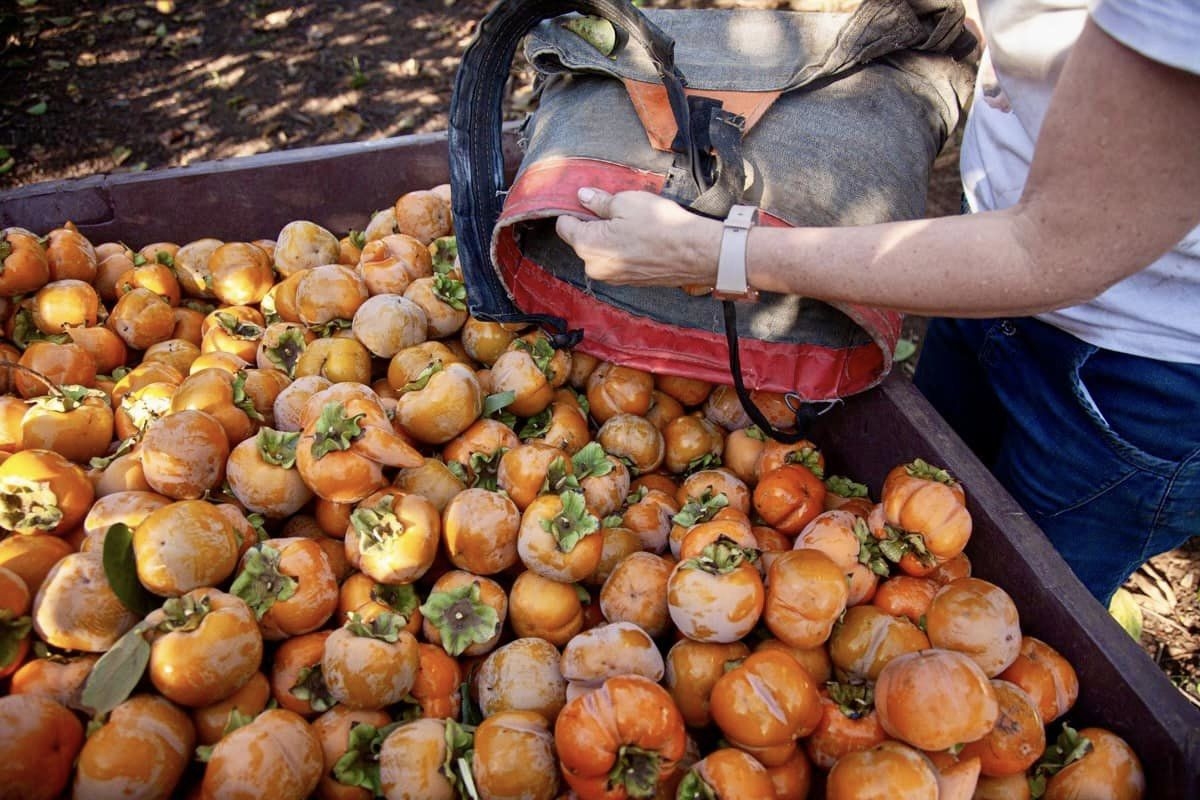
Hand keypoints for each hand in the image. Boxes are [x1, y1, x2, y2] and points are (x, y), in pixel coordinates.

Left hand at [555, 188, 722, 286]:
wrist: (694, 253)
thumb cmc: (660, 226)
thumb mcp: (625, 202)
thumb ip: (598, 202)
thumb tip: (582, 196)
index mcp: (587, 246)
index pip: (564, 226)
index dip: (574, 210)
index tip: (589, 202)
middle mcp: (594, 267)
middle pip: (582, 240)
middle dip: (594, 225)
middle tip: (618, 211)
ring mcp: (611, 277)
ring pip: (600, 251)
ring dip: (609, 237)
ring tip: (633, 225)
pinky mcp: (627, 281)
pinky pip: (616, 261)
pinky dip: (622, 250)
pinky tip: (640, 239)